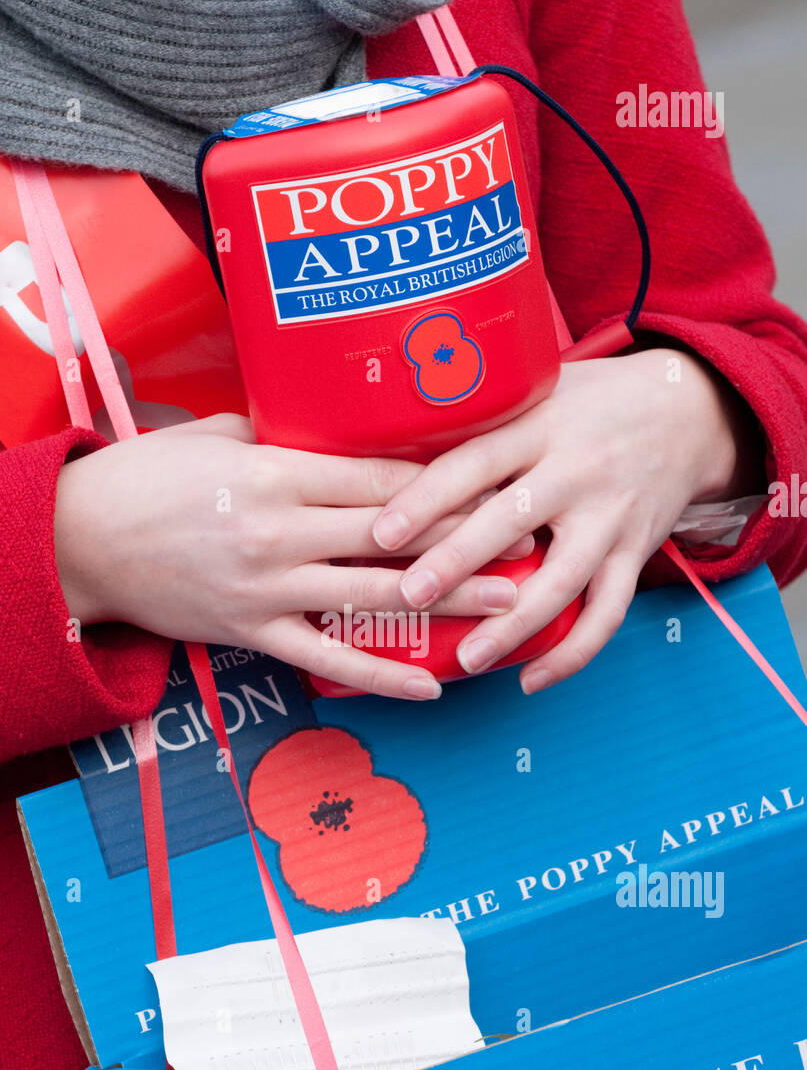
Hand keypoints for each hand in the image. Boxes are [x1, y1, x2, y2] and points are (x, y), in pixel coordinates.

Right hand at [54, 414, 518, 699]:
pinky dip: (381, 673)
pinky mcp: (254, 631)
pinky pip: (328, 658)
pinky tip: (429, 685)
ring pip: (376, 595)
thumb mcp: (217, 437)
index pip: (381, 478)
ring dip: (449, 602)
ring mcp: (270, 587)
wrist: (80, 540)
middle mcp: (282, 530)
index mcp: (277, 473)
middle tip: (535, 541)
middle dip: (470, 540)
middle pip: (395, 535)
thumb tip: (340, 429)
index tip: (499, 482)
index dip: (448, 485)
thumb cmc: (147, 478)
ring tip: (511, 607)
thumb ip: (283, 437)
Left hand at [371, 349, 762, 691]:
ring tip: (467, 659)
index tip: (380, 533)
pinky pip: (607, 613)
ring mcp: (611, 517)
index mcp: (542, 426)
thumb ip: (481, 419)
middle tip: (408, 596)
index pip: (474, 463)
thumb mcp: (540, 389)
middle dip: (457, 562)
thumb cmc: (590, 403)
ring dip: (513, 626)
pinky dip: (571, 653)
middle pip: (511, 521)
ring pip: (561, 579)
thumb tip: (390, 449)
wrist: (690, 412)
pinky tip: (530, 680)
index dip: (425, 499)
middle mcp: (578, 471)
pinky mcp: (635, 553)